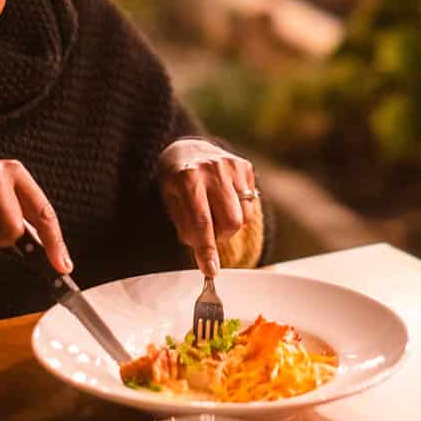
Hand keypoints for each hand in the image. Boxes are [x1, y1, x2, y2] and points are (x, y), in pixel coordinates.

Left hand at [157, 139, 257, 275]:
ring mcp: (232, 166)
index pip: (201, 223)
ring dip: (229, 224)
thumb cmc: (175, 181)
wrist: (188, 149)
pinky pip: (250, 204)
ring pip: (244, 216)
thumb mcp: (169, 201)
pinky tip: (224, 198)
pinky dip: (238, 209)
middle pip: (230, 222)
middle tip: (208, 231)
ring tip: (215, 211)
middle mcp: (213, 170)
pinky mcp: (245, 167)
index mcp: (188, 178)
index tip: (211, 271)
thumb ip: (186, 226)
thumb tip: (204, 254)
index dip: (207, 251)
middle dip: (220, 236)